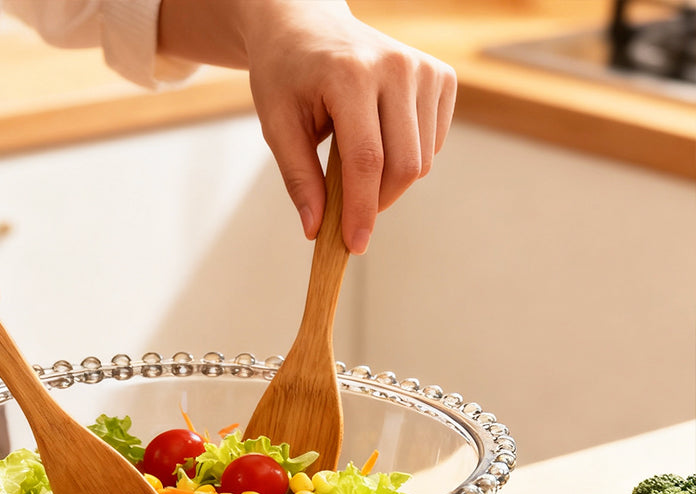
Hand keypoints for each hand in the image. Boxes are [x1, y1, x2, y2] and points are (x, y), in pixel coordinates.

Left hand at [159, 0, 455, 253]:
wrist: (307, 24)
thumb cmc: (287, 74)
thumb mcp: (277, 125)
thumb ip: (298, 179)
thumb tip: (316, 230)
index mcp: (351, 75)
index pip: (366, 160)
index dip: (362, 210)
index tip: (354, 245)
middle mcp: (397, 67)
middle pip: (404, 166)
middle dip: (377, 203)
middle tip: (347, 213)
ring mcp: (424, 69)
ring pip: (422, 161)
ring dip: (389, 181)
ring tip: (353, 161)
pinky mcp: (441, 76)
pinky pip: (433, 145)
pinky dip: (406, 158)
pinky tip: (379, 138)